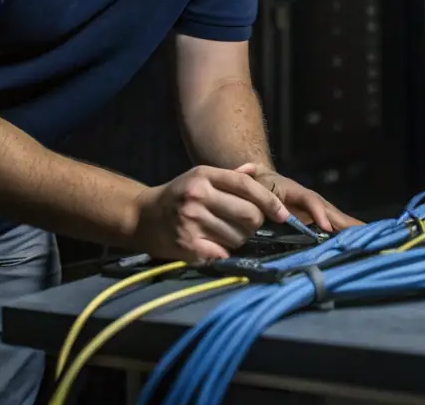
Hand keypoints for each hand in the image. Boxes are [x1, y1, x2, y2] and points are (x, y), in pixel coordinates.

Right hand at [135, 165, 288, 261]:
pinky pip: (224, 253)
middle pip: (249, 215)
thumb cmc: (178, 195)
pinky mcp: (188, 245)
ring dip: (240, 239)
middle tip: (247, 225)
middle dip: (255, 223)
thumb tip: (256, 172)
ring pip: (239, 237)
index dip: (269, 201)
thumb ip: (230, 176)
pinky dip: (226, 252)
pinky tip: (216, 245)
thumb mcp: (201, 176)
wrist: (142, 217)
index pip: (247, 186)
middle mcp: (198, 196)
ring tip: (225, 233)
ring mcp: (192, 221)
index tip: (283, 214)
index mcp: (204, 175)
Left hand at [237, 163, 361, 233]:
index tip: (325, 225)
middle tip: (361, 232)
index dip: (318, 212)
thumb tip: (245, 169)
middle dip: (344, 221)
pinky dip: (344, 233)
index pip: (309, 200)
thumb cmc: (256, 181)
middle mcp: (307, 200)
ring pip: (333, 218)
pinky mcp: (313, 221)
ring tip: (367, 237)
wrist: (261, 181)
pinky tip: (357, 241)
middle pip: (329, 210)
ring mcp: (312, 210)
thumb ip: (248, 175)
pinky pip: (330, 227)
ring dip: (349, 227)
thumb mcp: (251, 177)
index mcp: (294, 190)